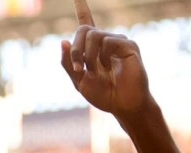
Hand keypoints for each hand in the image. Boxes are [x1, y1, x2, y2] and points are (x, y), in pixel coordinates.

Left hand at [60, 0, 150, 115]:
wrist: (122, 105)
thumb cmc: (103, 94)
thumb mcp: (78, 81)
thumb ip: (68, 64)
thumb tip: (63, 41)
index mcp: (91, 48)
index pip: (86, 21)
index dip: (81, 7)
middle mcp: (105, 41)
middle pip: (83, 29)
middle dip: (75, 49)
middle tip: (77, 67)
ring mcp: (117, 41)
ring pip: (94, 35)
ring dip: (88, 56)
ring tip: (94, 72)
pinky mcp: (128, 45)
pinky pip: (108, 41)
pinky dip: (102, 57)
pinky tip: (108, 68)